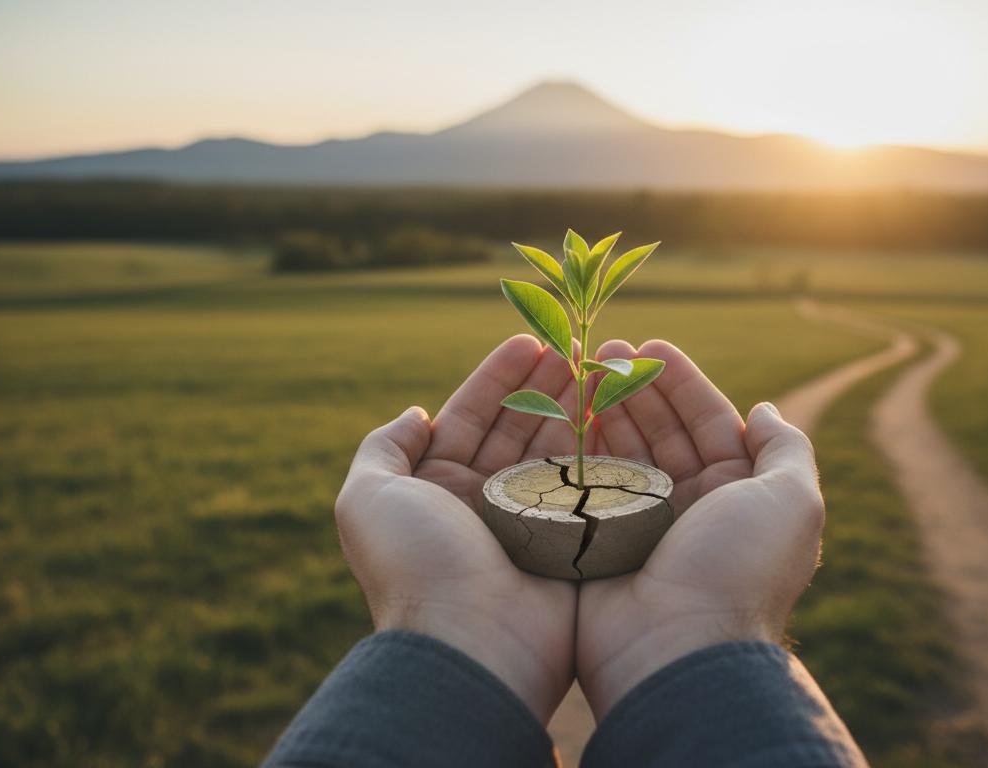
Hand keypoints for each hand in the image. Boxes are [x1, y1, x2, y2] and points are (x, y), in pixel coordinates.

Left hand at [334, 335, 590, 720]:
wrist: (472, 643)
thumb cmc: (417, 567)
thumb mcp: (369, 498)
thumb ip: (383, 448)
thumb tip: (417, 415)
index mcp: (438, 489)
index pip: (470, 418)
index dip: (498, 378)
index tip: (530, 342)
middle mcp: (484, 503)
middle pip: (519, 428)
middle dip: (546, 385)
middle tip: (578, 347)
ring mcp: (533, 525)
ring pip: (558, 451)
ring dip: (577, 407)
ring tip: (602, 367)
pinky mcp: (573, 545)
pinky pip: (591, 488)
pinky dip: (604, 450)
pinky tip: (618, 414)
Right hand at [579, 340, 825, 717]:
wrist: (678, 650)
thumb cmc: (738, 570)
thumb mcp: (789, 500)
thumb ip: (786, 448)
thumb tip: (765, 410)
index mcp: (737, 496)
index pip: (710, 423)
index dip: (681, 382)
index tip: (648, 346)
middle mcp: (691, 509)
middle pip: (661, 433)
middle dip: (635, 388)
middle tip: (602, 352)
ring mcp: (641, 528)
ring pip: (620, 454)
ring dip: (603, 411)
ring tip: (578, 373)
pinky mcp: (596, 546)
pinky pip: (583, 488)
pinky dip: (572, 451)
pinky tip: (558, 416)